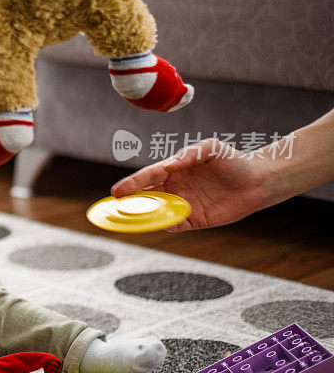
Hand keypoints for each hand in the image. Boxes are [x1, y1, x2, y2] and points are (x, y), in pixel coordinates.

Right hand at [111, 138, 270, 230]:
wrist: (257, 181)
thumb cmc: (232, 160)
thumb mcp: (211, 148)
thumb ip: (190, 154)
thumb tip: (169, 166)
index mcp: (173, 170)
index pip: (148, 177)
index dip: (132, 184)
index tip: (117, 191)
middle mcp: (174, 187)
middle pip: (146, 195)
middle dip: (130, 201)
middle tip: (115, 207)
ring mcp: (183, 204)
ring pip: (157, 210)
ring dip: (143, 214)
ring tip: (130, 218)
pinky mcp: (194, 219)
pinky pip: (173, 223)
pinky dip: (163, 224)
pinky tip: (155, 224)